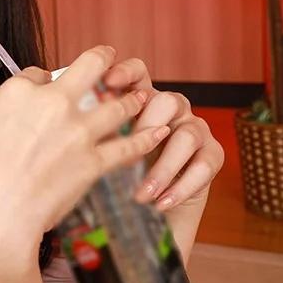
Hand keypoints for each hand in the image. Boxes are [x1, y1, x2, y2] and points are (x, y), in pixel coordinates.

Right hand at [0, 46, 170, 275]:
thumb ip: (7, 119)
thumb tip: (22, 121)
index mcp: (16, 92)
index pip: (39, 74)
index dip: (46, 81)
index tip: (50, 89)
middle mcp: (51, 102)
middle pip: (89, 66)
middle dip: (103, 60)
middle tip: (111, 61)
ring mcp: (76, 130)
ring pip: (117, 104)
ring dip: (132, 100)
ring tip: (141, 98)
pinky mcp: (93, 161)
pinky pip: (129, 146)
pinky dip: (146, 139)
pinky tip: (157, 133)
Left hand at [102, 57, 224, 211]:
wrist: (150, 209)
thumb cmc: (119, 172)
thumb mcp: (104, 148)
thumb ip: (95, 129)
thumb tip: (70, 121)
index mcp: (142, 99)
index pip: (138, 73)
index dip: (125, 73)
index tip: (107, 81)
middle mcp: (172, 108)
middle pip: (167, 101)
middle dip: (147, 126)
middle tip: (127, 154)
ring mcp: (195, 128)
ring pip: (186, 136)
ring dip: (162, 169)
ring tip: (141, 194)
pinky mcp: (212, 154)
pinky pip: (203, 165)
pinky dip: (181, 186)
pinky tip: (161, 202)